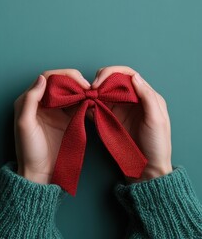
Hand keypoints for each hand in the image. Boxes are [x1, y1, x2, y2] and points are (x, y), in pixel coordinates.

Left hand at [14, 69, 90, 183]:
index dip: (63, 76)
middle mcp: (42, 103)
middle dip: (75, 81)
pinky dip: (85, 101)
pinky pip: (77, 105)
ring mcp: (55, 111)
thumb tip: (42, 79)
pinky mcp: (66, 120)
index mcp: (29, 100)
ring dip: (81, 90)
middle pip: (60, 83)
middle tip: (88, 87)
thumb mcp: (25, 124)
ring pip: (70, 92)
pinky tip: (92, 102)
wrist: (40, 173)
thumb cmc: (28, 150)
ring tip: (92, 93)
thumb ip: (31, 100)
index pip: (47, 78)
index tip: (77, 81)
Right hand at [91, 66, 171, 182]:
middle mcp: (131, 99)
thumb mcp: (157, 120)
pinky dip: (89, 106)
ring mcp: (119, 110)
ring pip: (103, 93)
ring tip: (85, 98)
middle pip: (112, 81)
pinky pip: (97, 108)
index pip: (127, 75)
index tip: (99, 81)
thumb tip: (134, 77)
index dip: (112, 73)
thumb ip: (147, 97)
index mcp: (145, 95)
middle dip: (99, 81)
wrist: (147, 169)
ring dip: (93, 93)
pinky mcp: (109, 120)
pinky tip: (84, 107)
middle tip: (90, 90)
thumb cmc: (157, 145)